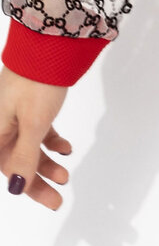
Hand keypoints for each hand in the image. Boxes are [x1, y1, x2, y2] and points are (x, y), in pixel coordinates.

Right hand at [0, 64, 72, 210]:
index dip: (25, 186)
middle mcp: (2, 126)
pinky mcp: (30, 105)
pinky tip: (65, 148)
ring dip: (47, 162)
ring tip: (65, 174)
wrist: (49, 44)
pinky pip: (37, 131)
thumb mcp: (33, 123)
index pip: (7, 168)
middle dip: (38, 181)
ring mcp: (15, 115)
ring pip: (29, 147)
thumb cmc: (37, 82)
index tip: (47, 200)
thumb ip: (25, 156)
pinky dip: (51, 141)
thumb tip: (16, 187)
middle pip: (17, 161)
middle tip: (58, 199)